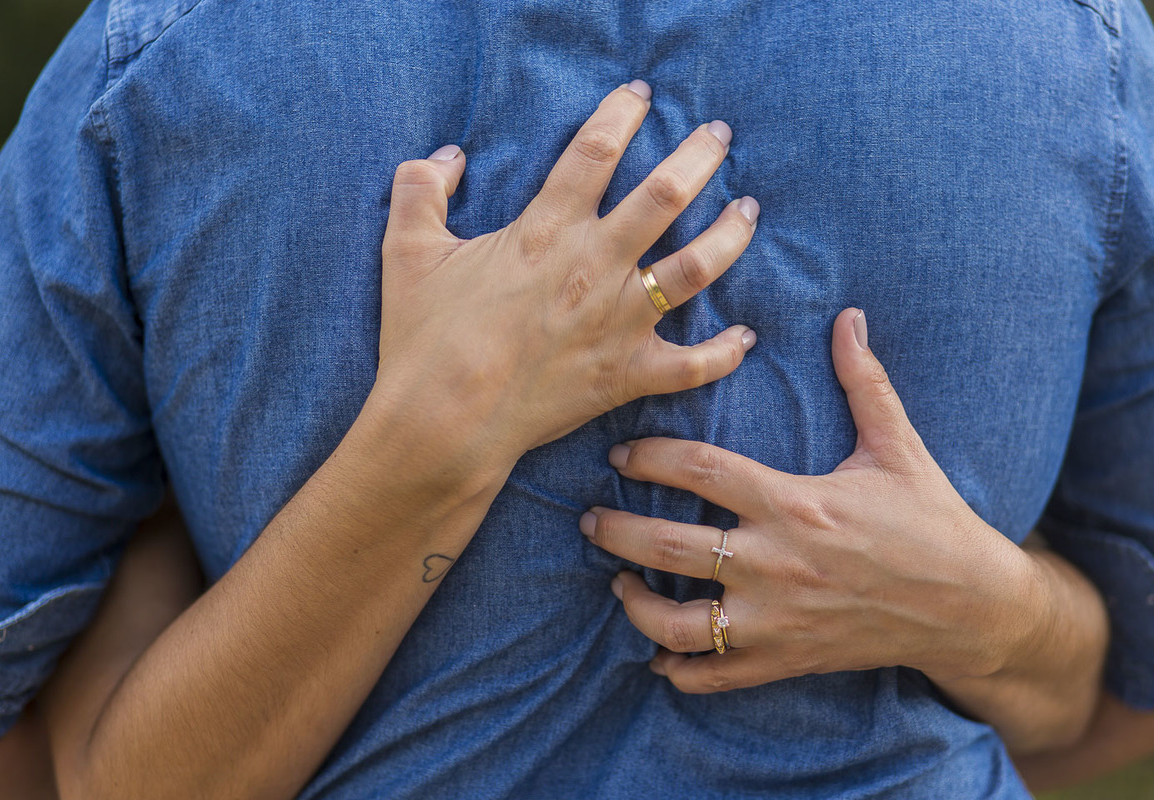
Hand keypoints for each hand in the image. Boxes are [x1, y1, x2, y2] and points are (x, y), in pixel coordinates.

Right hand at [371, 82, 759, 464]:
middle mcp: (594, 265)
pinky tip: (744, 336)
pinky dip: (724, 353)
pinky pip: (693, 365)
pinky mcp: (626, 375)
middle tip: (719, 135)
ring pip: (697, 267)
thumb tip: (446, 155)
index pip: (595, 151)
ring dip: (731, 234)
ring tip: (747, 210)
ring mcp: (618, 321)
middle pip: (666, 194)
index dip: (621, 114)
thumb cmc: (424, 339)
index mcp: (546, 229)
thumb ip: (420, 190)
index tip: (639, 95)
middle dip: (700, 156)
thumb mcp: (405, 252)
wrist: (443, 422)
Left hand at [580, 308, 1039, 691]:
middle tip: (588, 520)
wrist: (972, 607)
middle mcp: (777, 563)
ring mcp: (778, 619)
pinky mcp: (787, 658)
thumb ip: (864, 381)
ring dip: (635, 606)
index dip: (649, 458)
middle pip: (670, 549)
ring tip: (617, 584)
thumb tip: (849, 315)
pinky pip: (715, 676)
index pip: (699, 472)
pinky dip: (676, 669)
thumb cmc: (932, 520)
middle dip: (615, 533)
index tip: (620, 454)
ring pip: (679, 625)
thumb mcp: (899, 446)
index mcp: (796, 503)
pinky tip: (655, 653)